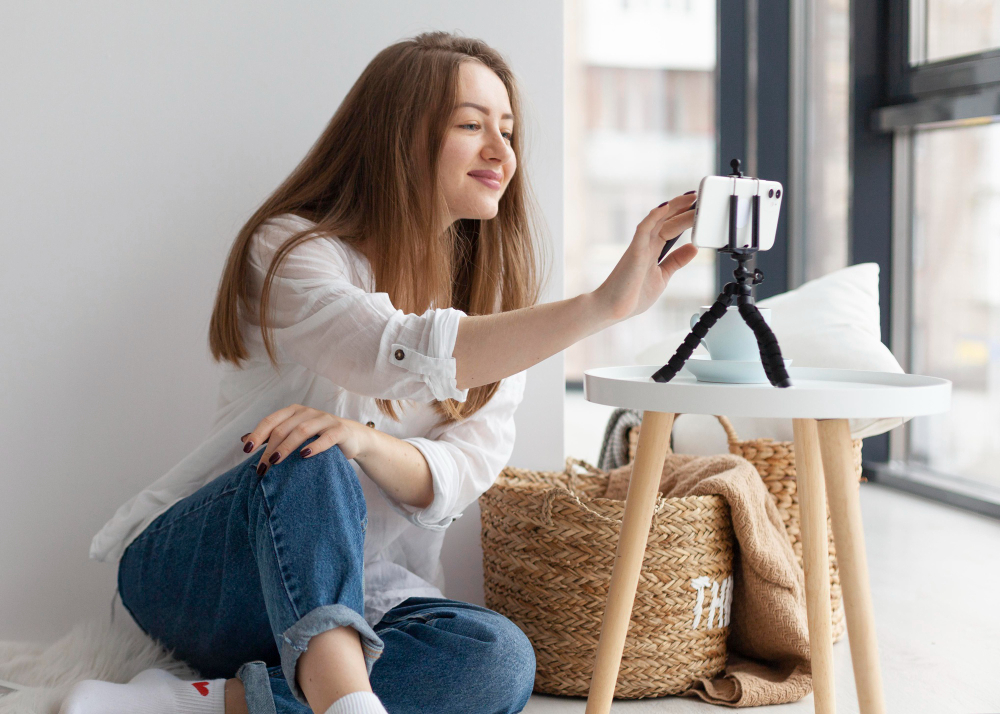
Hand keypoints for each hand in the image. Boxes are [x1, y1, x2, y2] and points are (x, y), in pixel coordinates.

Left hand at [240, 404, 369, 475]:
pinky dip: (314, 446)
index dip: (257, 434)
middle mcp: (308, 412)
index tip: (247, 450)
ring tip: (276, 462)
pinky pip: (326, 437)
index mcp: (294, 412)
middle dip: (269, 448)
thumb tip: (244, 440)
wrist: (352, 438)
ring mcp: (325, 420)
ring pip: (301, 430)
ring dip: (286, 447)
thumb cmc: (318, 437)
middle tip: (262, 467)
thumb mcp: (294, 434)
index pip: (271, 420)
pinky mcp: (340, 430)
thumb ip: (272, 436)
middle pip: (283, 428)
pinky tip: (304, 456)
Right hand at [592, 192, 698, 322]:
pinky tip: (666, 206)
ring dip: (674, 207)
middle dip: (684, 210)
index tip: (699, 208)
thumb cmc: (632, 296)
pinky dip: (654, 217)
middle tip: (701, 199)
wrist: (613, 309)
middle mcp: (646, 245)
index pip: (671, 228)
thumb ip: (676, 261)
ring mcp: (640, 246)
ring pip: (658, 220)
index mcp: (653, 251)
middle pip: (668, 221)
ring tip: (691, 198)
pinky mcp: (634, 251)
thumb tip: (693, 248)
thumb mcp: (663, 276)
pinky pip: (643, 229)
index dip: (684, 217)